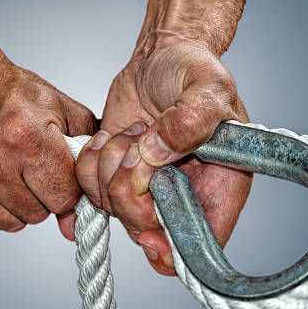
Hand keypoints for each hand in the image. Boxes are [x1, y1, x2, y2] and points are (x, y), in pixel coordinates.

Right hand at [0, 62, 95, 234]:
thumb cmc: (10, 93)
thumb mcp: (62, 108)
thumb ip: (84, 158)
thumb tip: (77, 216)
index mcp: (25, 136)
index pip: (64, 197)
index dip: (67, 186)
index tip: (58, 171)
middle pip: (39, 214)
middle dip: (42, 195)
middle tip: (30, 167)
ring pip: (12, 224)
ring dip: (17, 205)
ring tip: (9, 171)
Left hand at [76, 36, 251, 274]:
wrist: (160, 57)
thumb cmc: (194, 71)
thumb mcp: (208, 86)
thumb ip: (192, 118)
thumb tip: (157, 152)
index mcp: (219, 188)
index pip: (197, 246)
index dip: (170, 251)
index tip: (148, 230)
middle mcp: (181, 197)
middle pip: (144, 231)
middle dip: (130, 188)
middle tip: (141, 144)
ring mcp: (144, 190)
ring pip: (111, 210)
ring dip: (111, 166)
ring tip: (133, 132)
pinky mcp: (114, 177)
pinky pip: (88, 190)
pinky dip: (90, 163)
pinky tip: (109, 137)